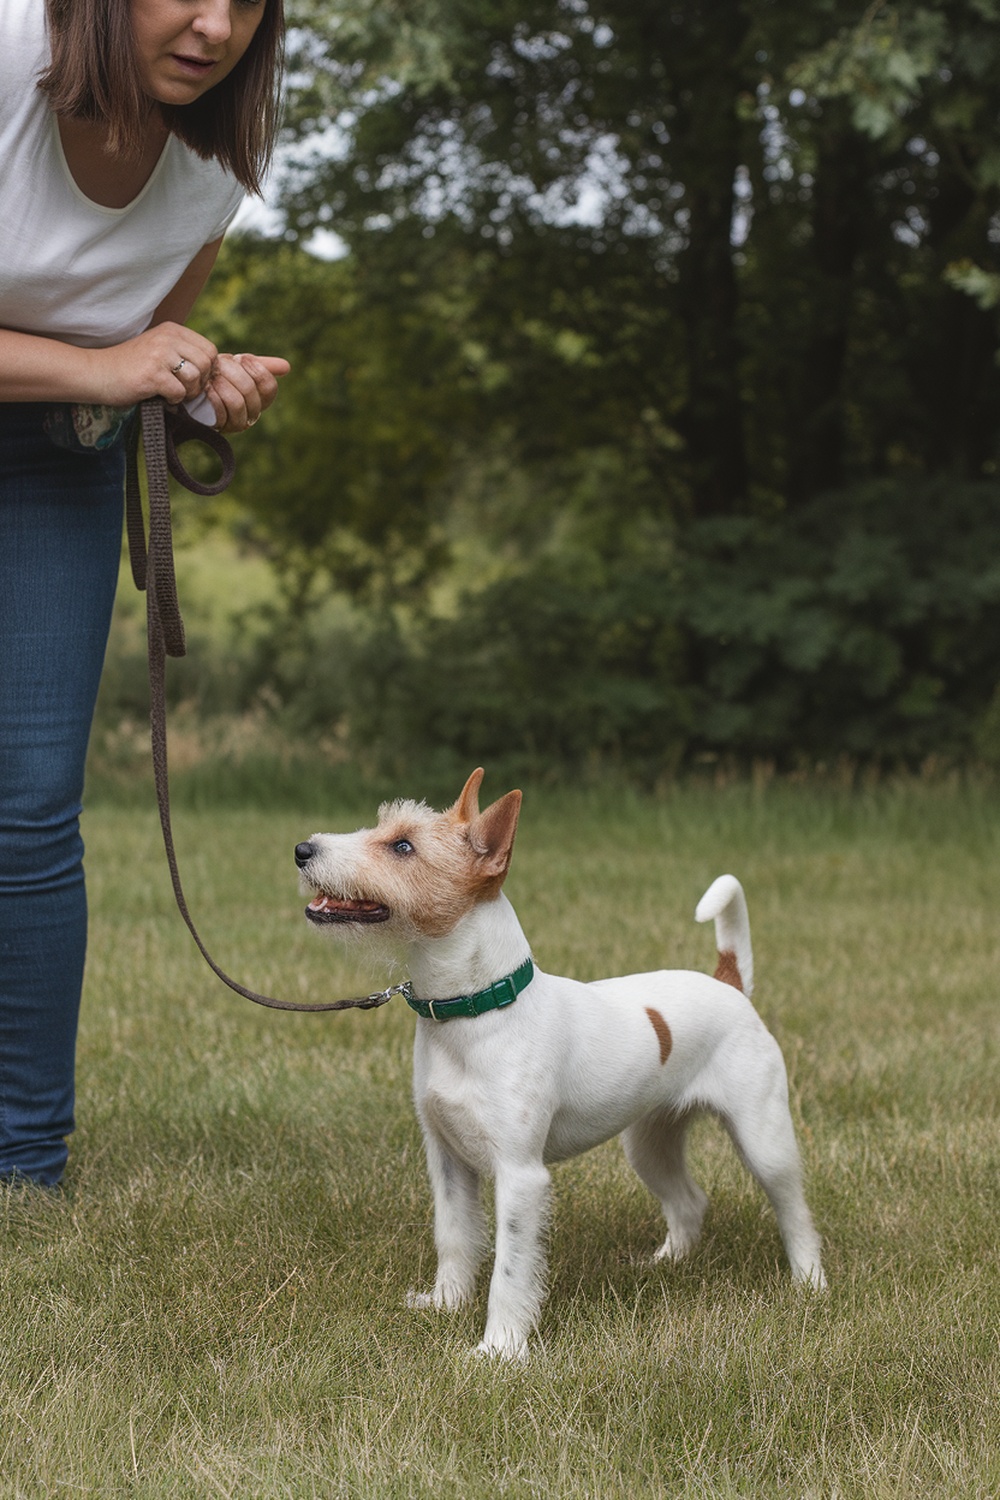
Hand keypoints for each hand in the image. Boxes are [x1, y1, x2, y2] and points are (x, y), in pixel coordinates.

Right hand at [88, 322, 219, 406]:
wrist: (97, 373)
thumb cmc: (131, 367)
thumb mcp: (160, 350)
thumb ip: (184, 354)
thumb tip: (216, 371)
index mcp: (172, 330)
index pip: (210, 350)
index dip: (208, 370)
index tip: (193, 380)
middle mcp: (167, 338)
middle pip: (207, 363)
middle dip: (201, 382)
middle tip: (184, 390)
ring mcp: (159, 355)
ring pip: (196, 378)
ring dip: (187, 392)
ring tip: (171, 393)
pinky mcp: (151, 374)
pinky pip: (179, 392)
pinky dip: (173, 400)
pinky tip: (160, 397)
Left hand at [202, 353, 290, 433]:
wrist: (192, 387)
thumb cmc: (218, 376)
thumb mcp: (238, 367)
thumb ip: (259, 365)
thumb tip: (287, 367)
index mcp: (260, 400)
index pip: (269, 387)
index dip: (256, 370)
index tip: (241, 358)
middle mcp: (252, 416)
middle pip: (250, 392)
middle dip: (234, 373)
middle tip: (220, 363)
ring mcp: (235, 425)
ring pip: (237, 403)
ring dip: (223, 384)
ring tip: (212, 374)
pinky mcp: (217, 429)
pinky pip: (220, 413)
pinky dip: (212, 397)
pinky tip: (204, 387)